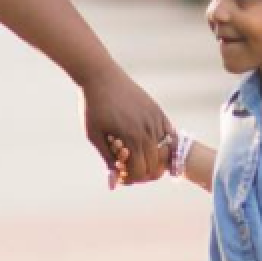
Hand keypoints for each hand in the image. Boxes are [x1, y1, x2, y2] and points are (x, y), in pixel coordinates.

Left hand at [79, 63, 171, 185]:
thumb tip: (114, 184)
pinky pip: (169, 135)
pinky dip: (163, 144)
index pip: (140, 171)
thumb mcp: (94, 135)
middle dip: (141, 171)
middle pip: (153, 164)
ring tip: (135, 155)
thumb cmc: (93, 106)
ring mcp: (155, 119)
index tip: (120, 174)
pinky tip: (150, 145)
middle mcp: (147, 129)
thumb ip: (107, 159)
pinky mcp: (157, 110)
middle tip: (127, 167)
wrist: (100, 76)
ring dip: (151, 158)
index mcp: (131, 137)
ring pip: (163, 151)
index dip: (130, 178)